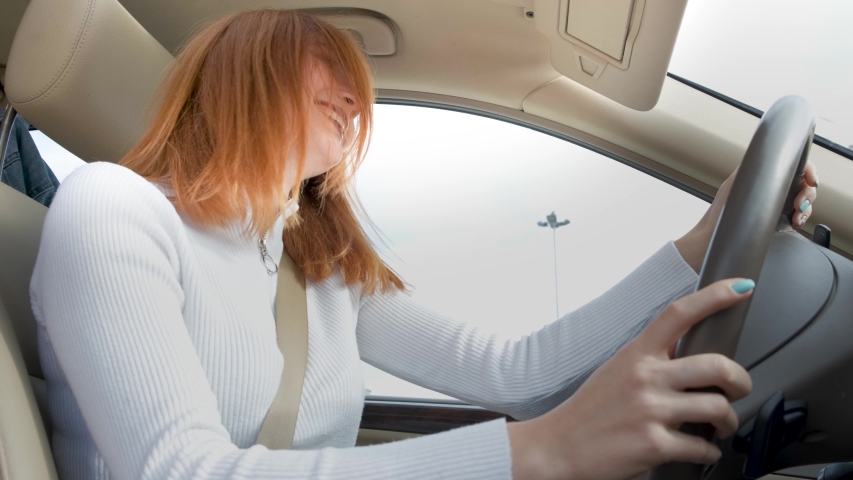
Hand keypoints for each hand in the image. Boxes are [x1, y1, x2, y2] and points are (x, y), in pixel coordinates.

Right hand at [507, 279, 754, 479]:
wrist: (557, 446)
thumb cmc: (588, 411)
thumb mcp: (616, 370)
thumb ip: (650, 361)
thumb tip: (688, 358)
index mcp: (636, 354)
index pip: (679, 314)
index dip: (715, 296)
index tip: (741, 287)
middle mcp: (645, 377)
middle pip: (717, 365)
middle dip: (741, 381)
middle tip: (738, 390)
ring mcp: (651, 411)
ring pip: (718, 408)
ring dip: (728, 421)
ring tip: (720, 426)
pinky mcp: (654, 445)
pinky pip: (703, 447)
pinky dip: (709, 451)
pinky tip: (700, 450)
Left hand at [675, 162, 819, 271]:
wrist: (713, 238)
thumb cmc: (720, 211)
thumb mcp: (737, 182)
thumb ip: (754, 167)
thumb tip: (770, 153)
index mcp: (763, 175)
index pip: (793, 166)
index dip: (807, 170)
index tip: (810, 179)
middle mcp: (771, 188)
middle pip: (803, 184)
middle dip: (808, 193)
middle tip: (798, 204)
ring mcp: (776, 205)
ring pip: (804, 201)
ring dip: (806, 208)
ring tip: (796, 216)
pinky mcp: (777, 221)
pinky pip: (798, 216)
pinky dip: (802, 218)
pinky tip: (796, 222)